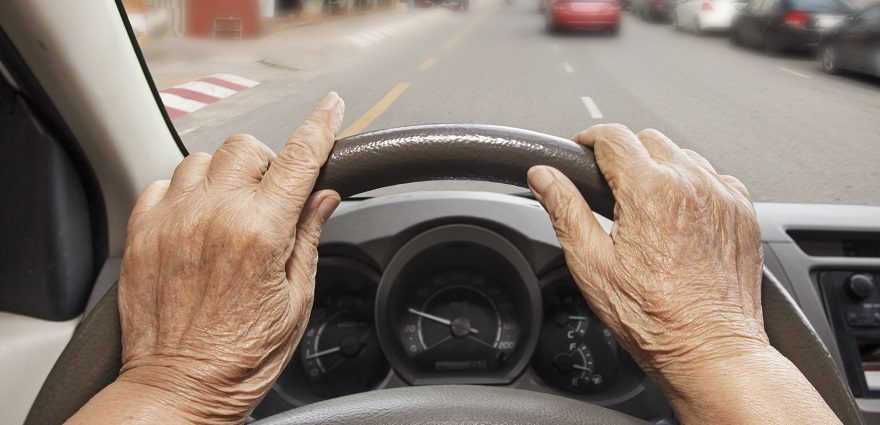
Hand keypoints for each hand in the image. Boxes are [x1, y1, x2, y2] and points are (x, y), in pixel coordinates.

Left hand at [110, 93, 343, 422]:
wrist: (179, 387)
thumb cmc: (240, 356)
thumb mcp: (295, 300)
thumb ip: (307, 237)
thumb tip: (322, 197)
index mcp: (260, 233)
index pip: (299, 159)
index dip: (320, 126)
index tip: (330, 108)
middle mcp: (213, 217)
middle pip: (245, 147)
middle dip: (265, 163)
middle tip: (270, 198)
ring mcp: (173, 222)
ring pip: (201, 159)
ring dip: (222, 176)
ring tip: (228, 212)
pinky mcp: (142, 234)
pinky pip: (162, 184)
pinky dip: (183, 192)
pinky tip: (195, 221)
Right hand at [527, 124, 766, 386]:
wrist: (710, 349)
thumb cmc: (654, 317)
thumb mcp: (591, 264)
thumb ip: (564, 210)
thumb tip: (543, 177)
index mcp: (650, 190)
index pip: (612, 136)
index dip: (587, 139)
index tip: (580, 151)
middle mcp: (691, 184)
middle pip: (647, 140)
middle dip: (623, 154)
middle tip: (607, 187)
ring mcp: (722, 196)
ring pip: (683, 156)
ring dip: (659, 168)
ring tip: (644, 206)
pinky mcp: (742, 213)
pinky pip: (715, 178)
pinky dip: (694, 186)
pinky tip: (679, 217)